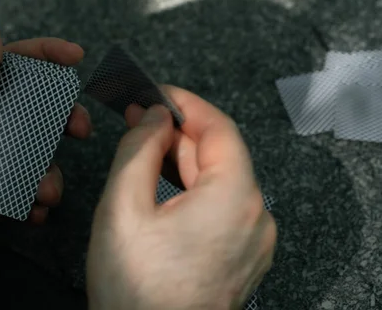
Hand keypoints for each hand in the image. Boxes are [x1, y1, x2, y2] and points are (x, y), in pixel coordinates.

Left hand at [0, 19, 91, 285]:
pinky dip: (39, 204)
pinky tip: (34, 211)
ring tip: (45, 192)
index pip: (18, 67)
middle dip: (69, 118)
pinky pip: (32, 195)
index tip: (77, 56)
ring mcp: (0, 163)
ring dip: (53, 175)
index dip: (48, 55)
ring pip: (45, 158)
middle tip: (81, 129)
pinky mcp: (0, 196)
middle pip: (45, 112)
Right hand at [86, 86, 275, 308]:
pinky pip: (225, 206)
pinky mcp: (245, 257)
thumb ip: (139, 149)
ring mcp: (256, 240)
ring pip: (222, 180)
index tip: (156, 92)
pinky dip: (197, 188)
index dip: (187, 103)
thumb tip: (154, 115)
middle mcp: (257, 217)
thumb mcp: (123, 208)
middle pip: (221, 154)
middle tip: (139, 117)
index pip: (219, 128)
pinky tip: (166, 185)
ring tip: (146, 147)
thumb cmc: (135, 291)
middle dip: (179, 132)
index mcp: (235, 199)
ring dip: (186, 159)